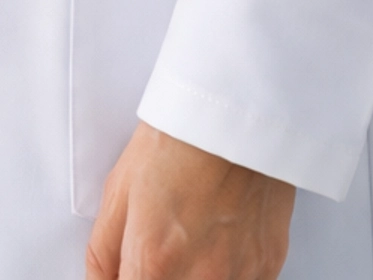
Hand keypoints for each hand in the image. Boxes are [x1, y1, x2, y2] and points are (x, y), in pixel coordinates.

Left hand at [86, 122, 293, 279]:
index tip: (131, 269)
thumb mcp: (118, 191)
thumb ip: (103, 254)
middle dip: (159, 277)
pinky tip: (218, 244)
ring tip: (191, 242)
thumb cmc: (176, 139)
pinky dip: (226, 274)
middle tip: (160, 255)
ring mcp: (239, 275)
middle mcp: (200, 277)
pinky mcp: (269, 266)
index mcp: (153, 261)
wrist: (232, 109)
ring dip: (193, 276)